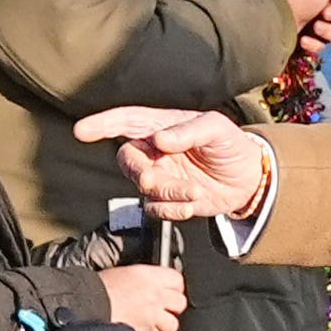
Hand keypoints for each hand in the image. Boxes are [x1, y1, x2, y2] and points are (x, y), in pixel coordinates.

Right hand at [72, 106, 270, 221]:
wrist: (248, 179)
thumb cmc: (230, 145)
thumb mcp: (217, 129)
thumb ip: (189, 131)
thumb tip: (160, 140)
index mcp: (162, 126)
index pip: (127, 121)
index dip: (103, 124)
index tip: (82, 131)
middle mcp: (156, 151)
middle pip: (128, 160)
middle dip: (139, 173)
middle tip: (153, 181)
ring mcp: (161, 176)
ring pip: (144, 188)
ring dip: (167, 193)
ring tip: (195, 192)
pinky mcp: (169, 200)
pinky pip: (157, 208)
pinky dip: (173, 209)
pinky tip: (193, 205)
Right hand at [99, 263, 188, 330]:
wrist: (85, 307)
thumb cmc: (95, 290)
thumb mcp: (120, 273)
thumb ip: (139, 279)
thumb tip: (146, 284)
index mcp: (148, 276)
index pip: (177, 280)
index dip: (173, 287)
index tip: (169, 290)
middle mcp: (155, 295)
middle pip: (180, 303)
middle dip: (172, 307)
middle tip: (161, 308)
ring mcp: (152, 316)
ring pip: (172, 324)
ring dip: (164, 325)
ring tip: (151, 323)